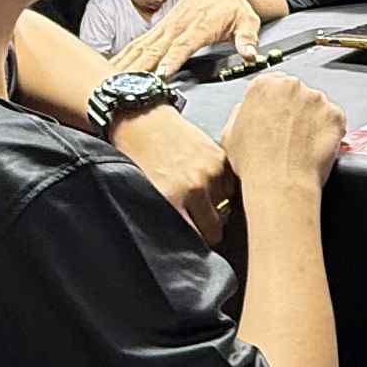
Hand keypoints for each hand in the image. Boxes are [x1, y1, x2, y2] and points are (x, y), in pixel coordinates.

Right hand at [111, 0, 260, 77]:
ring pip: (142, 46)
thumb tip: (250, 53)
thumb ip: (248, 38)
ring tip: (110, 78)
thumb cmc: (234, 7)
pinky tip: (112, 66)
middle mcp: (178, 26)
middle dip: (140, 66)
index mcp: (200, 26)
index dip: (171, 60)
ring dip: (126, 62)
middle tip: (126, 83)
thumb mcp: (248, 21)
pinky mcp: (159, 29)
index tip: (160, 74)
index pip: (183, 45)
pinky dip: (125, 55)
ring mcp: (166, 27)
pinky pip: (139, 43)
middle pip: (156, 48)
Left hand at [111, 105, 234, 244]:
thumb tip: (185, 241)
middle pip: (215, 229)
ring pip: (225, 208)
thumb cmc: (137, 158)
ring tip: (198, 197)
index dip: (195, 246)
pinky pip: (230, 187)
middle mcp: (194, 188)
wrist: (142, 119)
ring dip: (215, 207)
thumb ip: (165, 217)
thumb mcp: (143, 193)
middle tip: (197, 224)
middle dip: (208, 230)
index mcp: (171, 200)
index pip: (196, 240)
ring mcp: (210, 172)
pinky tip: (205, 181)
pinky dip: (221, 188)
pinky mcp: (220, 158)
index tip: (193, 247)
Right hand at [221, 73, 345, 192]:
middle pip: (297, 93)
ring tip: (302, 144)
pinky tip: (315, 147)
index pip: (274, 83)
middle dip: (296, 110)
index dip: (276, 103)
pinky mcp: (335, 115)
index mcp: (264, 86)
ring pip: (317, 106)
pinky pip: (334, 120)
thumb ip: (241, 112)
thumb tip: (247, 109)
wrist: (280, 184)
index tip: (279, 115)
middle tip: (290, 134)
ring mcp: (316, 99)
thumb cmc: (255, 164)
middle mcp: (291, 86)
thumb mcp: (230, 133)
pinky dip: (329, 132)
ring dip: (313, 120)